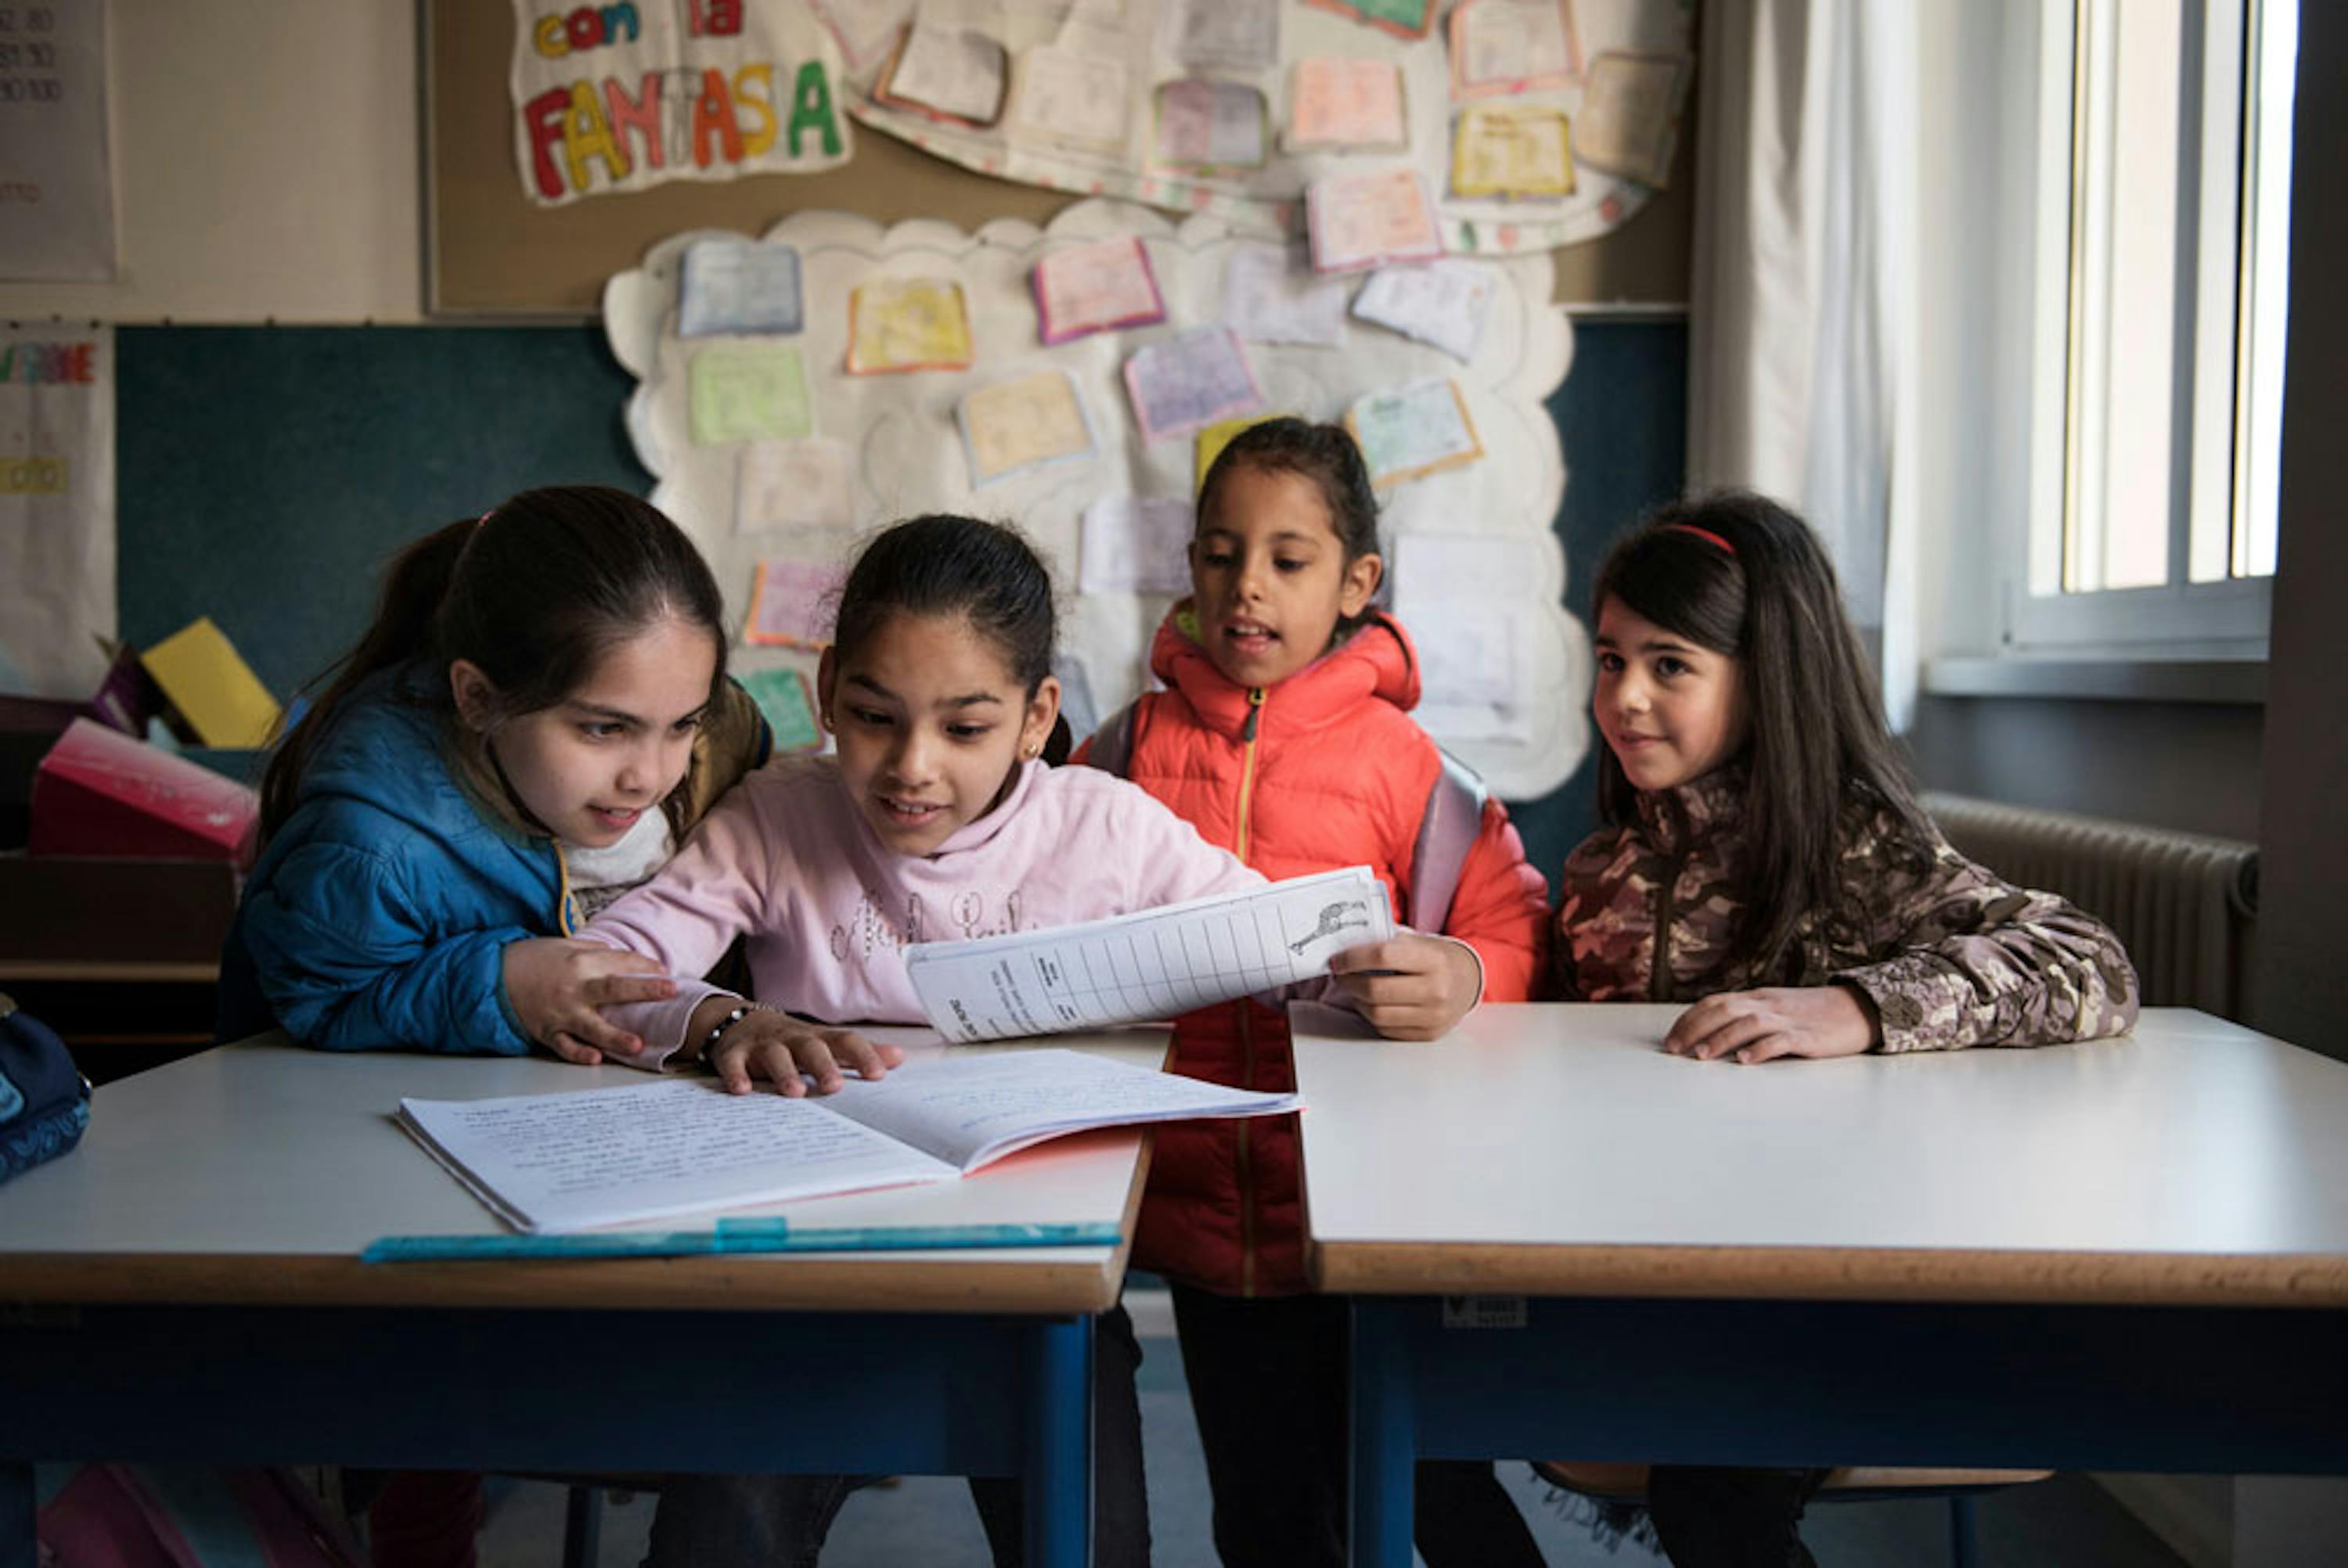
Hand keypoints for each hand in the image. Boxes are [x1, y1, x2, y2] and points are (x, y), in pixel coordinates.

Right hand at [503, 938, 676, 1064]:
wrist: (494, 977)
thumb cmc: (534, 960)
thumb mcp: (566, 946)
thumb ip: (597, 954)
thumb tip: (628, 961)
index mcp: (579, 962)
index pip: (619, 962)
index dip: (645, 967)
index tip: (665, 973)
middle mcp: (573, 989)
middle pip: (613, 989)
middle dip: (643, 990)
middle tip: (669, 991)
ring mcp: (561, 1013)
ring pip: (592, 1027)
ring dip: (616, 1036)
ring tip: (638, 1045)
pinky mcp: (548, 1032)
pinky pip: (566, 1046)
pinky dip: (580, 1054)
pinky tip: (596, 1059)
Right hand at [701, 1004, 905, 1095]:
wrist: (737, 1020)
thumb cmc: (791, 1040)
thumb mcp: (824, 1043)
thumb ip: (857, 1053)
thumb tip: (899, 1057)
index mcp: (817, 1039)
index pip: (844, 1042)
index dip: (862, 1056)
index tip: (878, 1074)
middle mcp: (792, 1039)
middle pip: (810, 1048)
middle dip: (823, 1065)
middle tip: (835, 1087)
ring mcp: (762, 1045)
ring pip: (775, 1055)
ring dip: (784, 1072)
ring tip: (794, 1092)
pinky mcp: (733, 1053)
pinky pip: (733, 1063)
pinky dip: (736, 1075)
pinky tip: (742, 1090)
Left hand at [1328, 935, 1481, 1040]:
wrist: (1468, 981)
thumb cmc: (1437, 958)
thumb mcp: (1419, 941)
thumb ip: (1388, 942)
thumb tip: (1347, 947)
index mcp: (1433, 959)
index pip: (1382, 956)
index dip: (1353, 958)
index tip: (1338, 959)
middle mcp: (1436, 989)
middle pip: (1375, 989)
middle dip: (1349, 981)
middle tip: (1341, 974)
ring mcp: (1432, 1015)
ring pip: (1377, 1013)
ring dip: (1356, 1000)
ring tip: (1354, 988)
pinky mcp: (1427, 1034)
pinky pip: (1386, 1028)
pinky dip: (1370, 1015)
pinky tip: (1370, 1003)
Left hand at [1663, 985, 1879, 1063]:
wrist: (1858, 1009)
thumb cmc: (1812, 1014)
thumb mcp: (1776, 1009)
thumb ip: (1748, 1017)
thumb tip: (1712, 1034)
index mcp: (1758, 998)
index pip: (1715, 1002)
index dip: (1690, 1019)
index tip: (1670, 1039)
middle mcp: (1768, 1005)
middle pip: (1725, 1009)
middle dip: (1695, 1028)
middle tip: (1675, 1049)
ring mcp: (1788, 1019)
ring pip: (1748, 1024)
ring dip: (1721, 1039)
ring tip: (1701, 1056)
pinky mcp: (1808, 1037)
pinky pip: (1781, 1040)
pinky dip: (1761, 1049)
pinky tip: (1745, 1060)